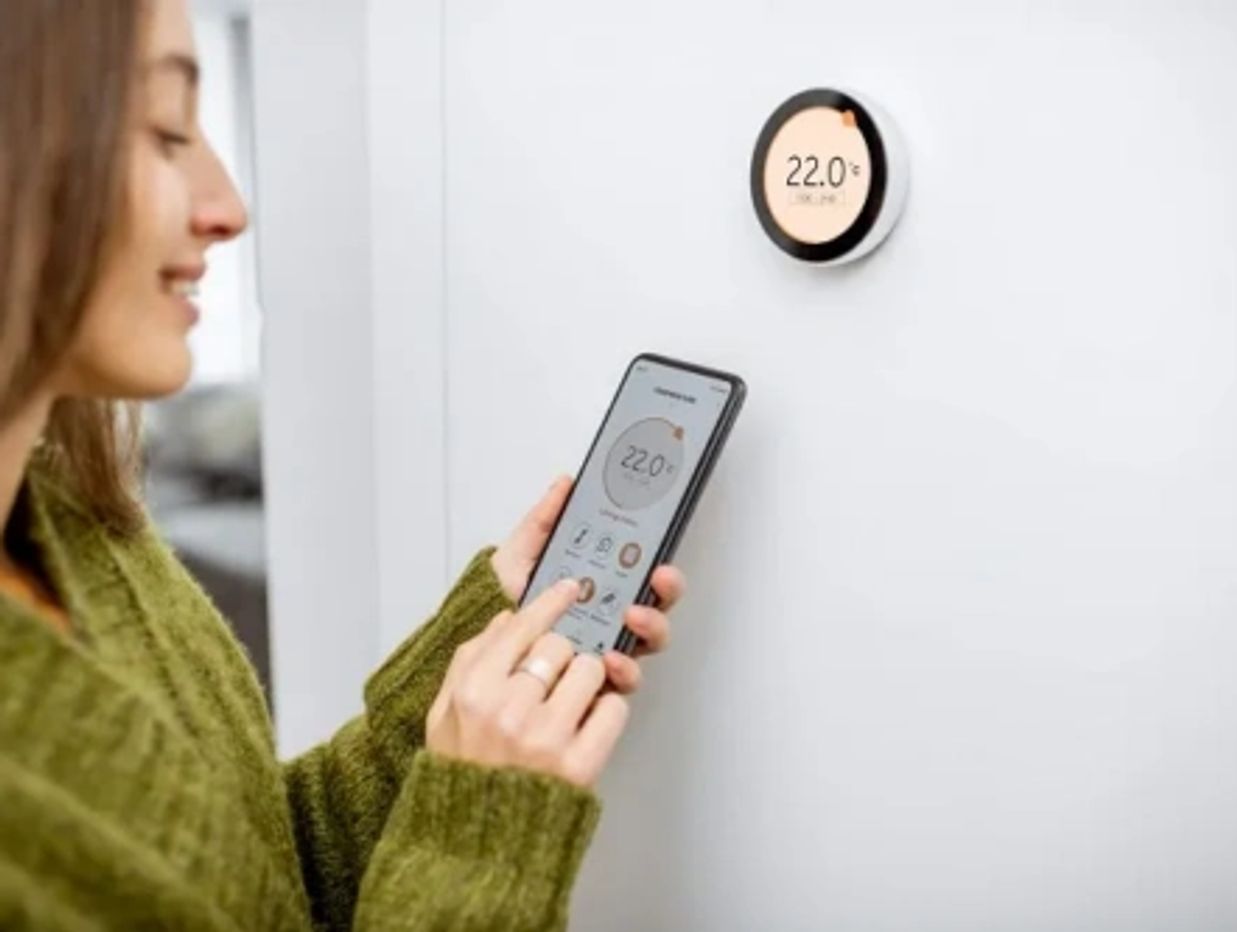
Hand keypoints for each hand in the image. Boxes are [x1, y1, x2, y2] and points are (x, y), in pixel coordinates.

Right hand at [426, 579, 627, 787]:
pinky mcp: (580, 765)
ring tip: (571, 703)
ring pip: (592, 670)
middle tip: (558, 675)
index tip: (569, 590)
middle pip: (560, 645)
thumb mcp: (442, 714)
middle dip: (565, 655)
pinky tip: (586, 725)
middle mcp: (509, 710)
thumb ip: (469, 661)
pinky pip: (614, 708)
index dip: (550, 603)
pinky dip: (606, 712)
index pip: (520, 627)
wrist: (477, 846)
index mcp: (472, 692)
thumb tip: (506, 619)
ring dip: (588, 681)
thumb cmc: (462, 775)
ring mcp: (546, 738)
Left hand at [491, 476, 686, 693]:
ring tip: (631, 617)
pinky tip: (609, 659)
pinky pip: (622, 681)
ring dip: (650, 627)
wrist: (478, 637)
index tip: (659, 559)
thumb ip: (544, 520)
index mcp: (602, 585)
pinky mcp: (595, 681)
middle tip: (656, 579)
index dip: (661, 569)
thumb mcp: (522, 552)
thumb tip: (566, 484)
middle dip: (666, 592)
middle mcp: (611, 617)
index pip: (645, 576)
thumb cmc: (501, 597)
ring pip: (648, 642)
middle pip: (657, 606)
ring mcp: (607, 648)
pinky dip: (624, 671)